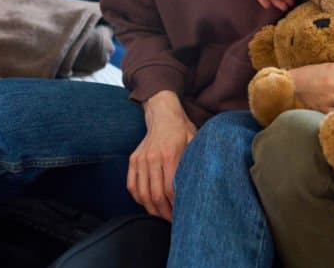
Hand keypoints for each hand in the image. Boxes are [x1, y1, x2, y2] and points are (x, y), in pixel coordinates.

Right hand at [127, 91, 196, 220]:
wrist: (163, 114)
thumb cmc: (182, 130)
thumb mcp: (195, 141)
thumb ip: (195, 161)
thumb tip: (201, 185)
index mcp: (169, 154)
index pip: (169, 189)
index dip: (175, 205)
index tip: (182, 214)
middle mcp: (152, 158)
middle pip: (155, 195)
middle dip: (164, 212)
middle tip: (173, 220)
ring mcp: (140, 159)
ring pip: (142, 193)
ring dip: (151, 209)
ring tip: (162, 216)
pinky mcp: (133, 160)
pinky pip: (131, 185)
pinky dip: (139, 199)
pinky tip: (148, 204)